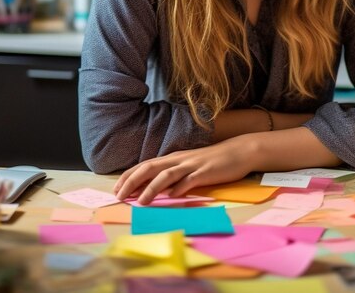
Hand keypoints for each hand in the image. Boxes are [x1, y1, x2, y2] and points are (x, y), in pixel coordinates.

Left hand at [113, 135, 256, 203]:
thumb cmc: (211, 162)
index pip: (145, 165)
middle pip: (151, 167)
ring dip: (152, 188)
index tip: (116, 189)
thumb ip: (173, 176)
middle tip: (119, 196)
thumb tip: (154, 190)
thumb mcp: (188, 166)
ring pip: (167, 174)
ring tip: (141, 202)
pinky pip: (190, 180)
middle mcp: (179, 159)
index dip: (129, 176)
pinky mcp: (206, 172)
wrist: (238, 152)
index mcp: (173, 158)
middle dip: (133, 181)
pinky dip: (179, 188)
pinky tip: (172, 197)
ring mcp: (192, 165)